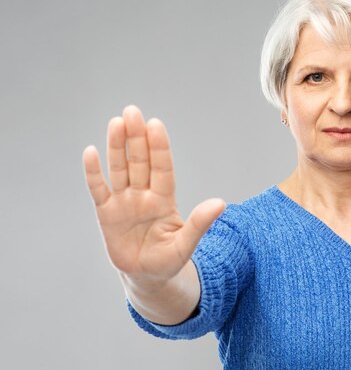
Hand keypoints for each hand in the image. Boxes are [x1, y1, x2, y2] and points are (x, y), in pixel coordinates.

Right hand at [83, 105, 224, 285]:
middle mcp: (143, 194)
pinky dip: (94, 173)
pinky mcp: (105, 213)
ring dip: (116, 147)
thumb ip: (199, 223)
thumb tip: (221, 203)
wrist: (146, 276)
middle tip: (132, 111)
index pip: (162, 167)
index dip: (158, 147)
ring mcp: (123, 202)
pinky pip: (99, 189)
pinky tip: (91, 152)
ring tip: (116, 123)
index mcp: (164, 199)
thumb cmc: (169, 259)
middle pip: (139, 161)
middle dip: (136, 138)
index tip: (155, 125)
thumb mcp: (186, 244)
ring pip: (119, 169)